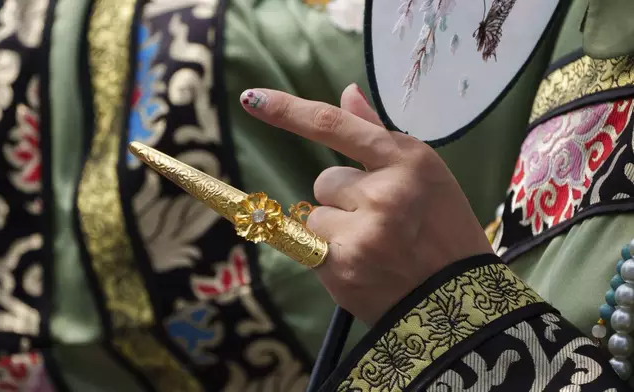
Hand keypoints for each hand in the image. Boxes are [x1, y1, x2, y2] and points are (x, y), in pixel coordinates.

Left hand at [240, 84, 491, 324]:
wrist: (456, 301)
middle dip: (345, 199)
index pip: (335, 126)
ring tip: (377, 246)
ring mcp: (361, 232)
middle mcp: (383, 193)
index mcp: (407, 161)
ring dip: (337, 229)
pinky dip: (330, 255)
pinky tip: (365, 266)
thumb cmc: (444, 230)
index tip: (253, 99)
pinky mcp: (341, 267)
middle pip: (324, 181)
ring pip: (316, 216)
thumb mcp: (426, 174)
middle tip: (384, 222)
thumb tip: (346, 92)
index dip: (289, 111)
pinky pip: (311, 247)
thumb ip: (378, 134)